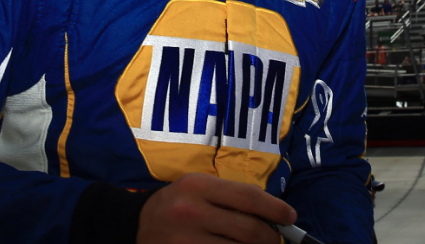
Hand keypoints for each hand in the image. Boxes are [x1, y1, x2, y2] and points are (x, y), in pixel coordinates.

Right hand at [137, 173, 296, 243]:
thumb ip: (230, 197)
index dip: (275, 209)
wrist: (134, 225)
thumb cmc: (176, 203)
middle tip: (276, 239)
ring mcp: (186, 240)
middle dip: (270, 237)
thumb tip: (272, 214)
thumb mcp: (198, 188)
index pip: (248, 197)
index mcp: (198, 186)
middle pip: (248, 229)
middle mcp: (192, 212)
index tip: (290, 217)